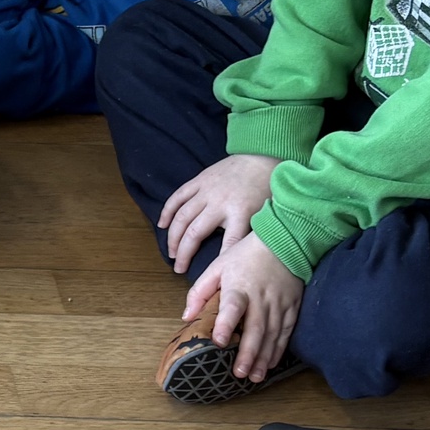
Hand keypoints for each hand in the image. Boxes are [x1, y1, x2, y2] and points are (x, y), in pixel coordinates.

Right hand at [158, 154, 279, 272]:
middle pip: (195, 234)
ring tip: (171, 253)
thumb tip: (242, 256)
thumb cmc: (266, 187)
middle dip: (184, 254)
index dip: (218, 261)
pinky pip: (178, 197)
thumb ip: (253, 233)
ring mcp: (207, 191)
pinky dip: (167, 211)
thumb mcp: (267, 212)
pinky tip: (162, 225)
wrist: (263, 154)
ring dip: (173, 238)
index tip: (208, 275)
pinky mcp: (199, 181)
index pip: (228, 243)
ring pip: (182, 218)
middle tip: (178, 268)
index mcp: (241, 212)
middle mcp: (220, 203)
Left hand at [183, 234, 303, 380]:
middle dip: (247, 353)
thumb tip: (186, 316)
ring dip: (262, 357)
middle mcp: (260, 298)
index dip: (225, 324)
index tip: (218, 342)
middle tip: (239, 373)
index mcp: (239, 287)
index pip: (232, 307)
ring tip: (254, 377)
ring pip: (271, 334)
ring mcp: (279, 303)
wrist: (286, 239)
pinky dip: (278, 348)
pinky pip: (286, 331)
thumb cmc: (246, 254)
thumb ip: (200, 291)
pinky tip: (270, 363)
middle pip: (255, 328)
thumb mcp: (218, 266)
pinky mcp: (292, 305)